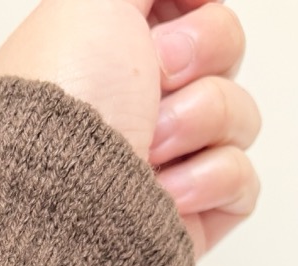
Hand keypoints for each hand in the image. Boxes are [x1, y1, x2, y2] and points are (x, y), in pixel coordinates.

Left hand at [0, 0, 260, 257]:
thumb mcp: (90, 2)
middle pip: (223, 57)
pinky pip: (242, 180)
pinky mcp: (189, 211)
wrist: (57, 201)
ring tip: (148, 149)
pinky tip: (164, 193)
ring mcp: (166, 161)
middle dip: (198, 58)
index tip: (158, 31)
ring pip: (238, 115)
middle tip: (154, 83)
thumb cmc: (60, 108)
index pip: (192, 16)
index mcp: (115, 59)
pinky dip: (208, 180)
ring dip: (198, 121)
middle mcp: (140, 106)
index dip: (193, 15)